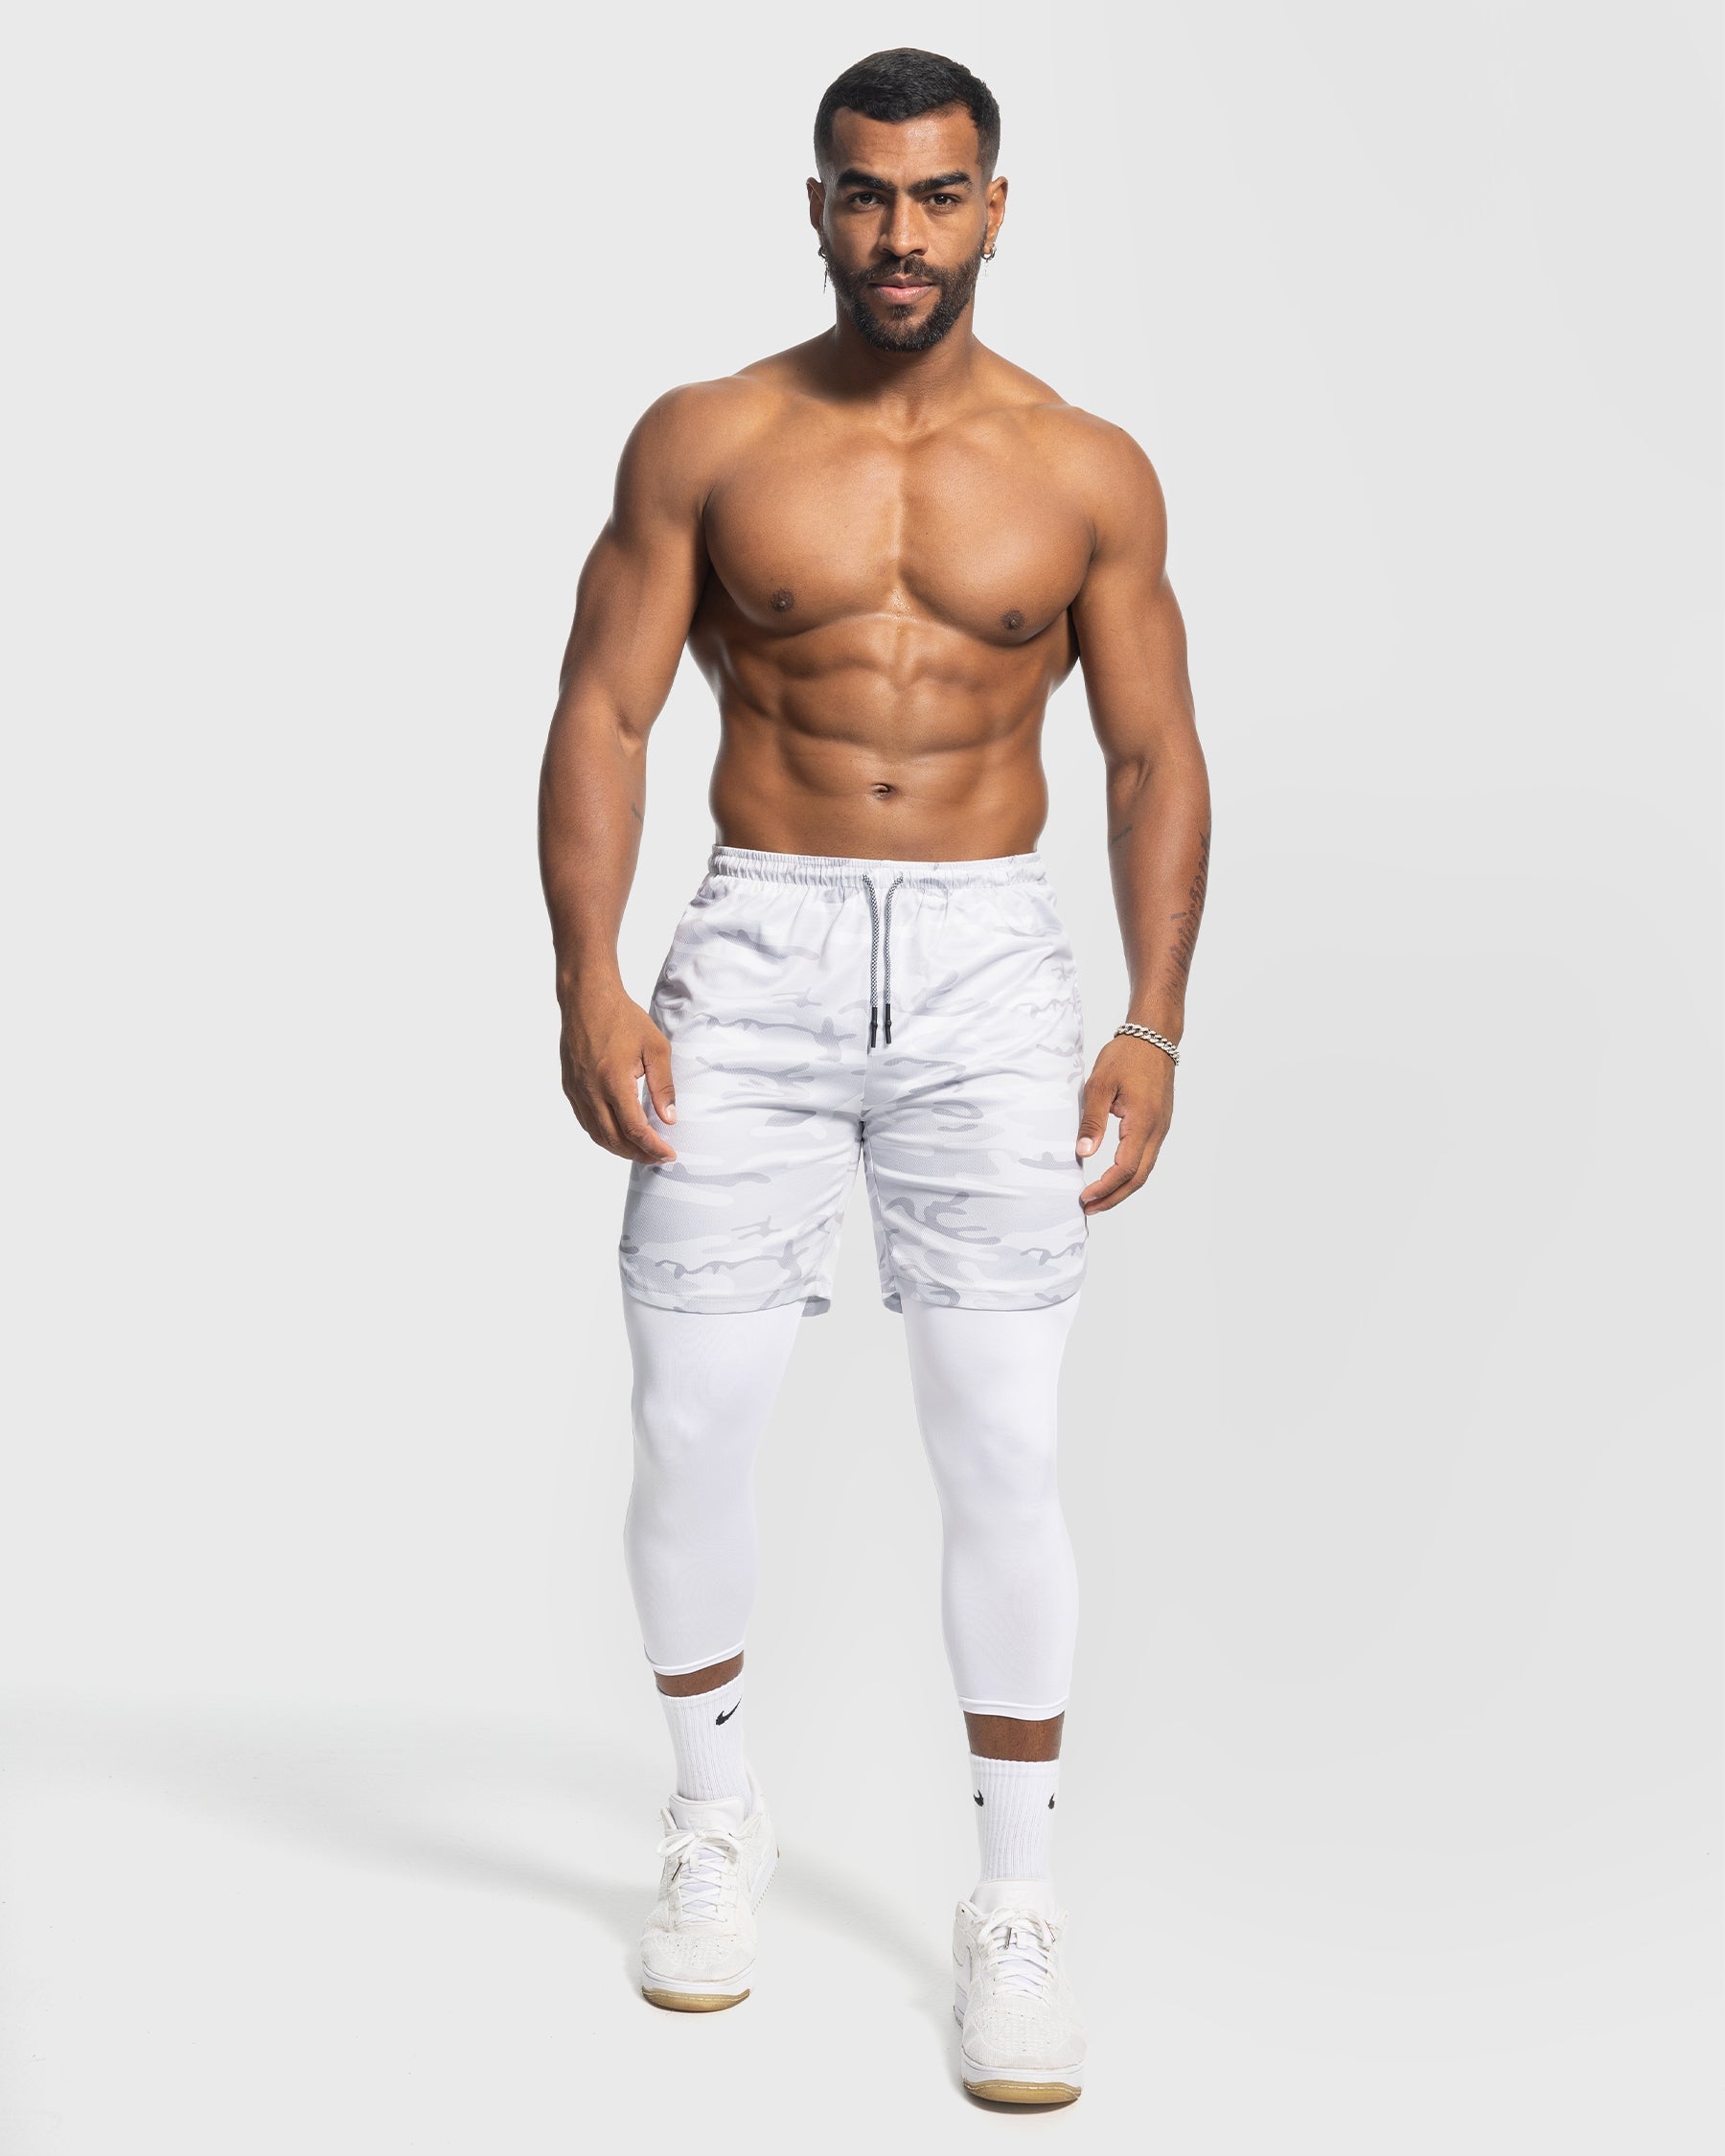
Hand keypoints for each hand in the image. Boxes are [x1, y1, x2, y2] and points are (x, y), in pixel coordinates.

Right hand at [558, 987, 677, 1164]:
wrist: (587, 999)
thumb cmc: (623, 1018)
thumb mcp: (656, 1048)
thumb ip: (663, 1086)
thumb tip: (669, 1118)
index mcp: (613, 1081)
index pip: (634, 1129)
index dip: (653, 1147)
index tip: (669, 1154)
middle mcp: (591, 1091)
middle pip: (614, 1139)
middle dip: (638, 1154)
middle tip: (658, 1156)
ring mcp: (577, 1091)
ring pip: (597, 1135)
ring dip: (620, 1149)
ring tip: (641, 1150)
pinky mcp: (570, 1087)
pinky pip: (586, 1122)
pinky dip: (603, 1135)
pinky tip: (618, 1134)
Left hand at [1075, 1034, 1174, 1212]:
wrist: (1154, 1038)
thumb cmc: (1126, 1056)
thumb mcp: (1099, 1085)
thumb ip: (1092, 1120)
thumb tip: (1083, 1153)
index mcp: (1143, 1122)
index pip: (1125, 1168)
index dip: (1105, 1187)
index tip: (1084, 1197)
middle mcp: (1157, 1131)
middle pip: (1138, 1178)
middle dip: (1114, 1197)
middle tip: (1089, 1208)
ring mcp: (1161, 1129)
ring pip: (1145, 1170)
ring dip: (1122, 1188)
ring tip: (1097, 1199)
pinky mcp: (1159, 1125)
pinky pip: (1146, 1158)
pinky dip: (1130, 1174)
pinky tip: (1113, 1177)